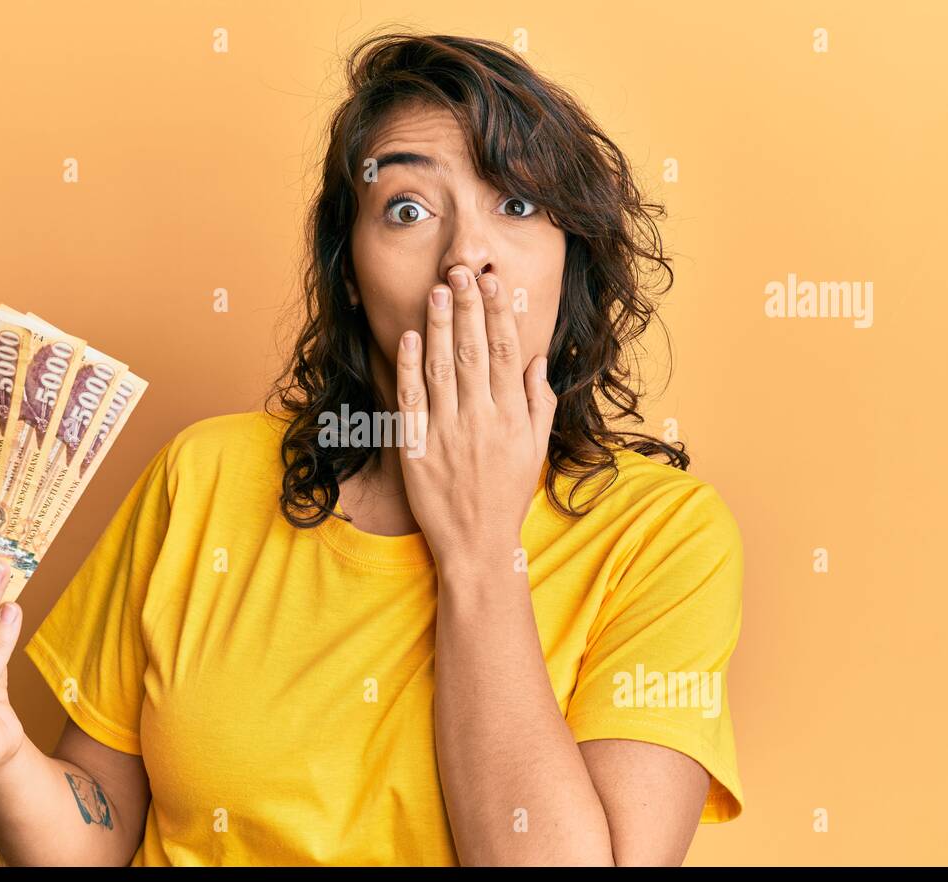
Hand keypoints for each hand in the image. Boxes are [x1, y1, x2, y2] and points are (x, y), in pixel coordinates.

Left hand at [395, 265, 556, 569]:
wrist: (477, 545)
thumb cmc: (506, 496)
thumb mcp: (536, 451)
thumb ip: (538, 404)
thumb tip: (536, 360)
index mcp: (513, 418)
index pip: (505, 353)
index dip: (498, 314)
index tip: (493, 283)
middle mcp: (481, 420)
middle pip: (472, 352)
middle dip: (467, 307)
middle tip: (462, 271)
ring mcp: (446, 433)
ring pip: (440, 368)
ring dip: (438, 326)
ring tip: (438, 291)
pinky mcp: (416, 448)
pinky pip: (410, 400)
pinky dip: (408, 367)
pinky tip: (408, 338)